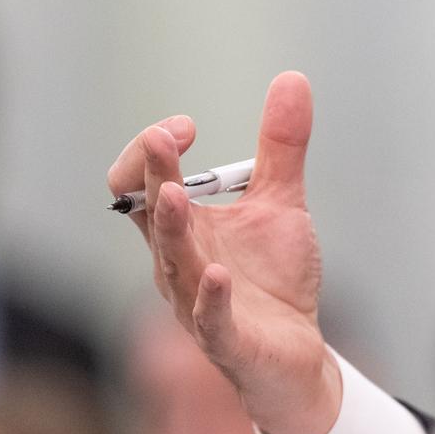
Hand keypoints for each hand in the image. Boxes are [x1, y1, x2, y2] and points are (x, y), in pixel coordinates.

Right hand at [107, 71, 340, 433]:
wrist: (294, 356)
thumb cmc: (272, 280)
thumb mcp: (281, 203)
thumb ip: (281, 147)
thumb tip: (291, 78)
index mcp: (183, 229)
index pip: (140, 185)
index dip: (153, 152)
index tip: (186, 125)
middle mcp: (178, 263)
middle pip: (151, 215)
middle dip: (154, 174)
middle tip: (161, 137)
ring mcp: (198, 302)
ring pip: (173, 263)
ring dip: (172, 228)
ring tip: (174, 194)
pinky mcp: (228, 338)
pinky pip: (210, 319)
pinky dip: (211, 297)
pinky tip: (218, 273)